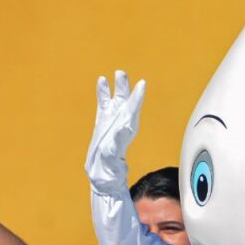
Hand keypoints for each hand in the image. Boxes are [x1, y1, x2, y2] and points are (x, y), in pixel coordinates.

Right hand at [86, 70, 145, 192]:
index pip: (134, 108)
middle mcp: (122, 122)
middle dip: (125, 87)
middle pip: (126, 100)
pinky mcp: (103, 121)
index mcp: (128, 127)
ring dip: (117, 86)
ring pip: (116, 99)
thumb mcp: (115, 150)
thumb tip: (126, 126)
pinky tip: (102, 81)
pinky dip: (103, 92)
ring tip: (117, 73)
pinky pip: (104, 103)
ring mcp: (112, 120)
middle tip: (122, 73)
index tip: (142, 84)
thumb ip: (120, 138)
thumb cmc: (111, 164)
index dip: (137, 96)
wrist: (103, 172)